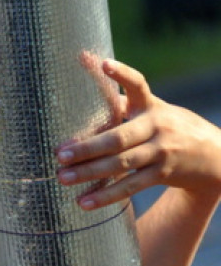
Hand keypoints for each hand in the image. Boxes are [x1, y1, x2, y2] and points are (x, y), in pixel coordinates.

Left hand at [55, 59, 220, 210]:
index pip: (138, 84)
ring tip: (63, 178)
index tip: (104, 63)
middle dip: (87, 147)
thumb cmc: (171, 127)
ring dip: (90, 173)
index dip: (122, 73)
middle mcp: (156, 127)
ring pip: (121, 164)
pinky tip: (84, 202)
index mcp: (151, 106)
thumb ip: (125, 100)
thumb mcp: (155, 109)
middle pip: (118, 137)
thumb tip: (92, 70)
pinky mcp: (162, 174)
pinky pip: (130, 187)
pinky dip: (107, 196)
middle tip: (59, 154)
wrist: (215, 156)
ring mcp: (160, 152)